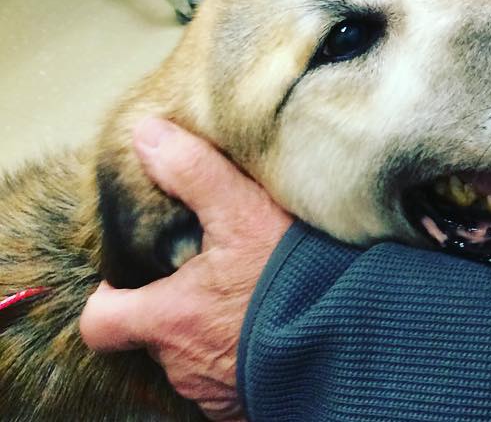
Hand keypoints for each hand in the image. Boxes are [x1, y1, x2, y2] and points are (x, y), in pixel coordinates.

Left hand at [80, 118, 293, 421]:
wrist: (352, 335)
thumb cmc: (293, 276)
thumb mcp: (245, 211)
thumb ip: (194, 172)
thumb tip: (147, 134)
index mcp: (168, 318)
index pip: (100, 321)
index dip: (110, 297)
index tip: (134, 274)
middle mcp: (181, 362)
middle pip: (154, 333)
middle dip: (174, 305)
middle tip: (207, 270)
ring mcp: (213, 389)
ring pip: (193, 355)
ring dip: (211, 327)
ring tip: (248, 291)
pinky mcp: (247, 403)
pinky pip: (229, 376)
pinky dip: (242, 351)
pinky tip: (273, 322)